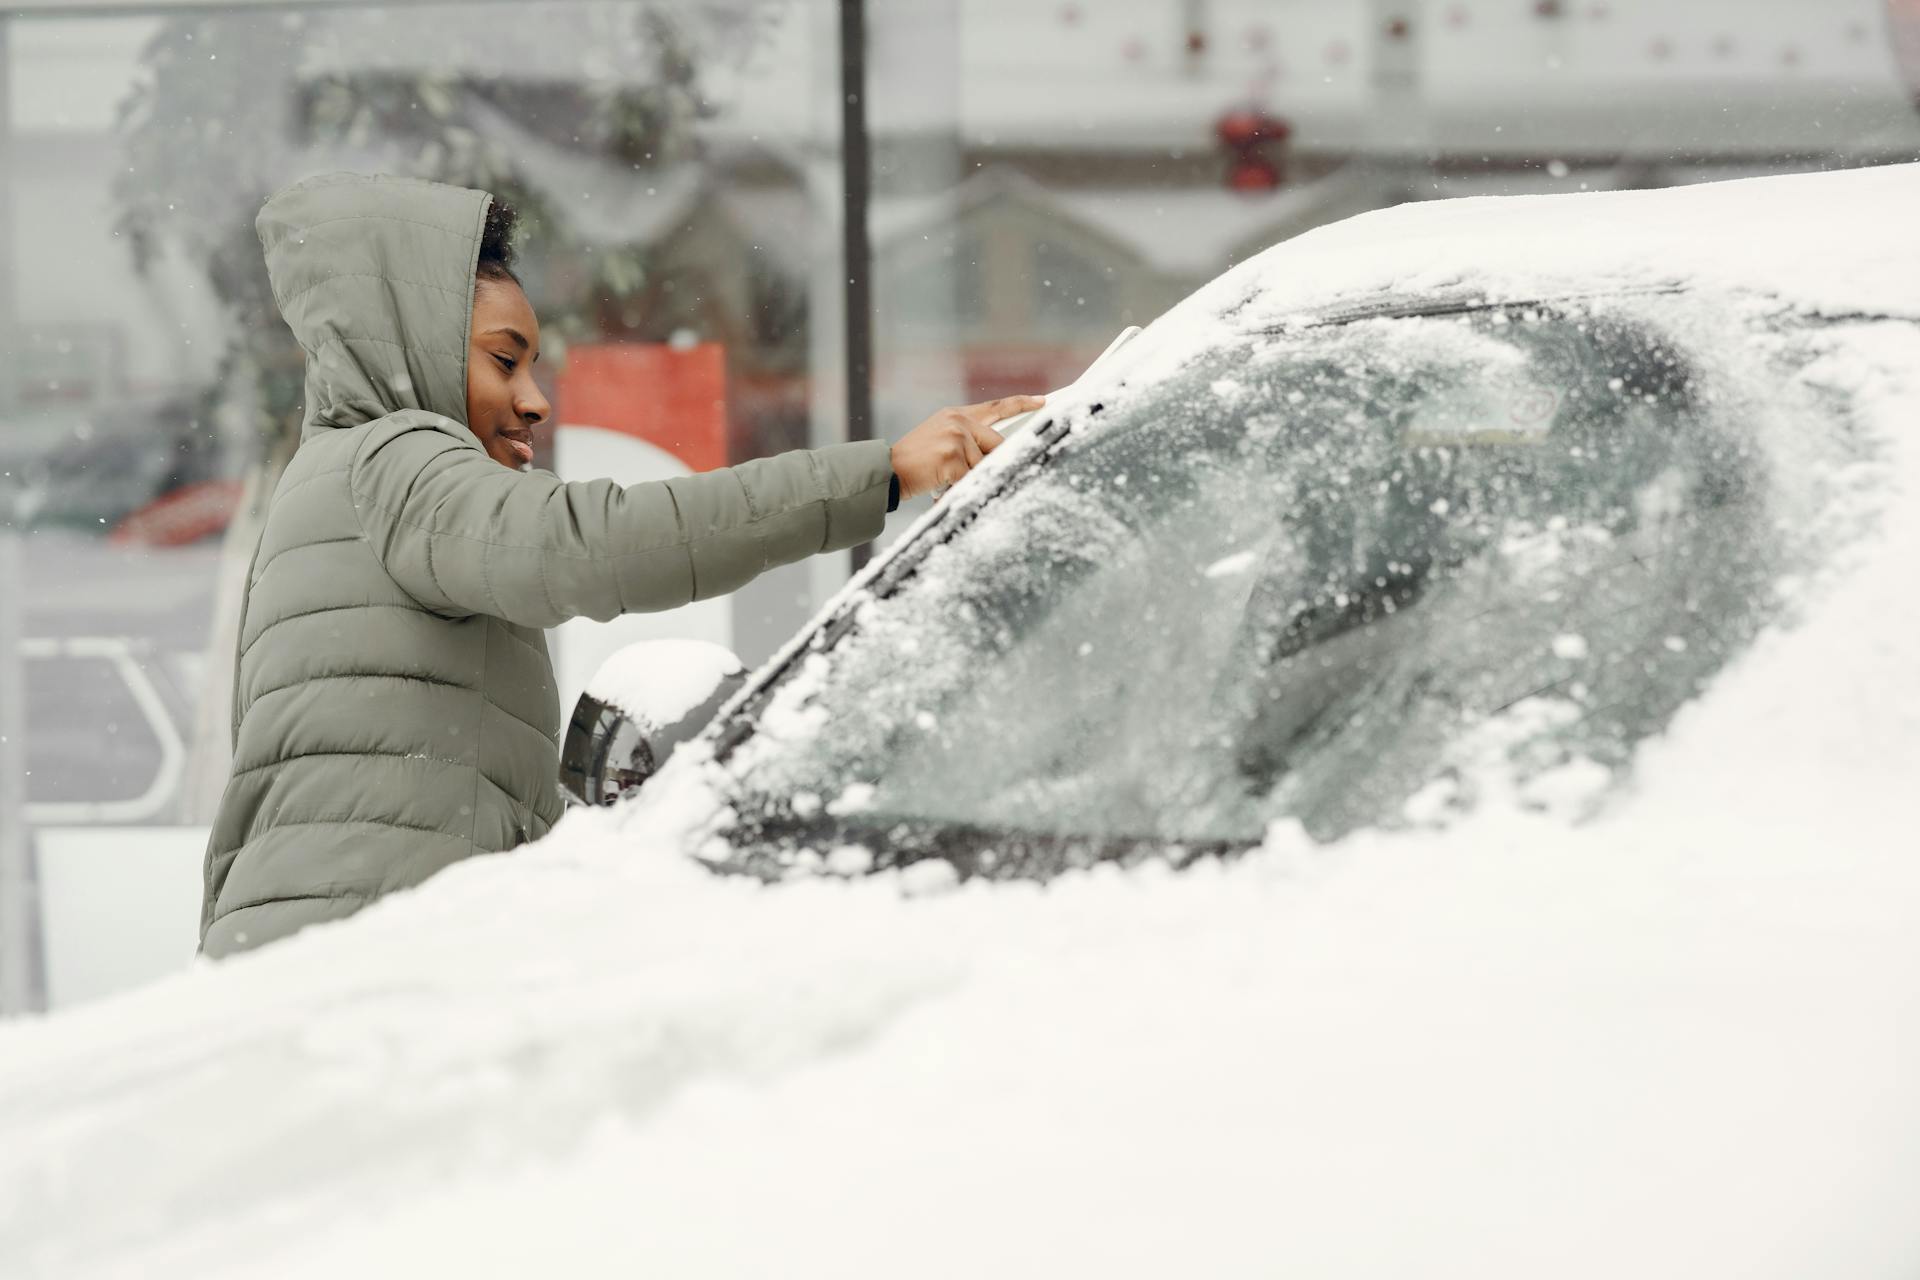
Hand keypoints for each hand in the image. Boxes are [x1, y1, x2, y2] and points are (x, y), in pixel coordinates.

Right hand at [889, 395, 1045, 501]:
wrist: (889, 470)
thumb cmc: (916, 461)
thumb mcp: (941, 439)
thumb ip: (968, 440)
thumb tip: (995, 454)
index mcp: (957, 415)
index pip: (996, 407)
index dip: (1020, 404)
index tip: (1040, 402)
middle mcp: (958, 422)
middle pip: (996, 444)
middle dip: (988, 463)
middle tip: (966, 473)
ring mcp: (956, 438)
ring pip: (982, 466)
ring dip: (967, 480)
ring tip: (943, 479)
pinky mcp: (952, 457)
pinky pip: (969, 480)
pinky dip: (958, 489)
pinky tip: (940, 487)